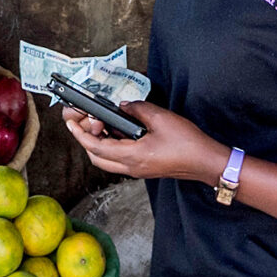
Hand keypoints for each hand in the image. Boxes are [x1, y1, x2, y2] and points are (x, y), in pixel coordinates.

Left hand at [60, 101, 225, 182]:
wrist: (206, 162)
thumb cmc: (187, 143)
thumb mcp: (160, 118)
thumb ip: (137, 109)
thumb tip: (124, 106)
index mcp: (131, 156)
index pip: (95, 146)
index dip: (79, 132)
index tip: (70, 120)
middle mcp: (130, 167)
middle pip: (96, 156)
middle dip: (85, 137)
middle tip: (85, 119)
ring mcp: (137, 170)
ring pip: (106, 159)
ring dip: (98, 141)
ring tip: (101, 121)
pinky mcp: (144, 168)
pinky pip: (119, 158)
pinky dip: (112, 144)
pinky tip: (118, 129)